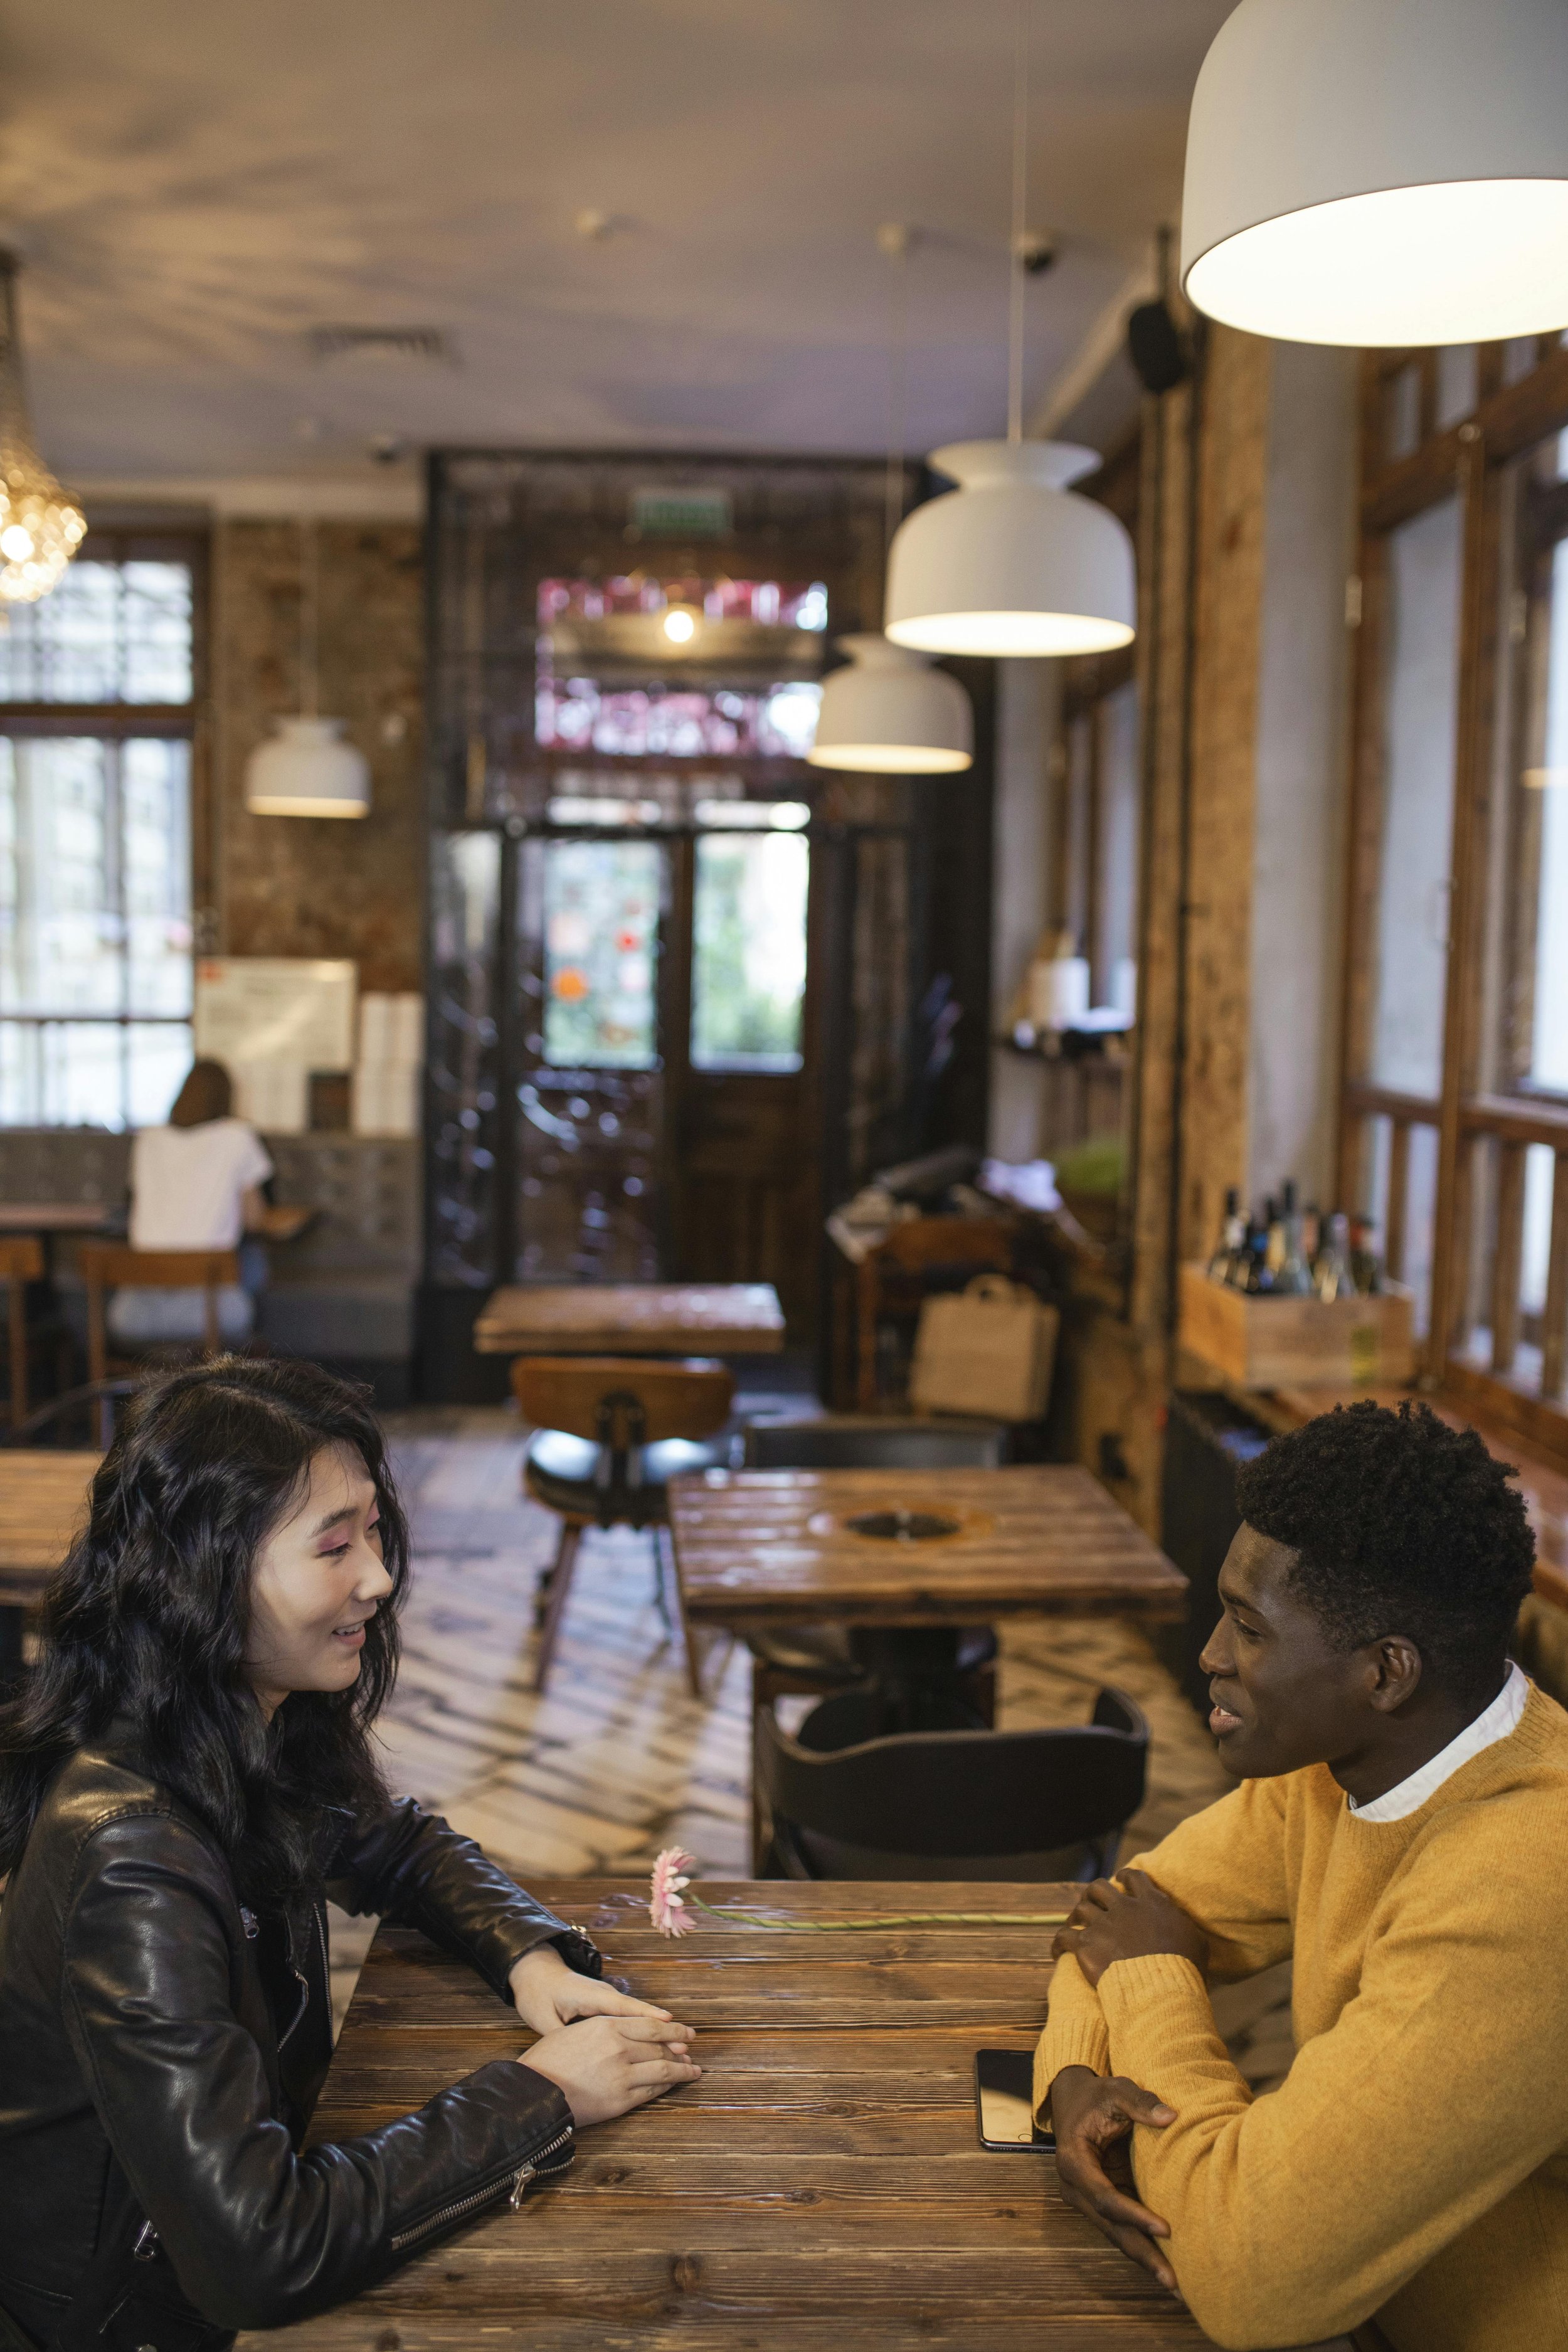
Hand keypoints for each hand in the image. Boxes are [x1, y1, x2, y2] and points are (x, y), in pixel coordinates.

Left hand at [509, 1943, 674, 2035]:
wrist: (536, 1973)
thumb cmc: (538, 1995)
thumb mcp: (544, 2019)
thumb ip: (561, 2036)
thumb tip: (576, 2057)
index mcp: (591, 1996)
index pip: (622, 2007)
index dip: (646, 2015)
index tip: (668, 2023)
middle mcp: (605, 1996)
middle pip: (639, 2013)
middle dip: (663, 2027)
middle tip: (687, 2043)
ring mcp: (608, 2000)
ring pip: (638, 2017)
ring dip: (659, 2030)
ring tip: (682, 2046)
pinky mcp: (607, 2006)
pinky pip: (631, 2018)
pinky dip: (647, 2029)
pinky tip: (661, 2044)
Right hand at [520, 2012, 700, 2128]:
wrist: (533, 2091)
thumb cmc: (547, 2061)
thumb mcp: (575, 2032)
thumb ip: (602, 2030)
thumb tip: (623, 2033)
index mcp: (607, 2025)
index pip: (650, 2026)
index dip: (673, 2030)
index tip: (686, 2032)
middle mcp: (619, 2047)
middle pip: (660, 2047)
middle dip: (680, 2050)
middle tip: (691, 2052)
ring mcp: (621, 2074)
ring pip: (662, 2069)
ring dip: (681, 2070)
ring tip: (693, 2071)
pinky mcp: (620, 2100)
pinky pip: (651, 2091)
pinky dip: (665, 2087)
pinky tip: (672, 2086)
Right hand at [1049, 2065, 1177, 2291]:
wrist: (1073, 2100)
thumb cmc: (1096, 2095)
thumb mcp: (1116, 2089)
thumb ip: (1140, 2101)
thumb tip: (1171, 2117)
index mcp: (1074, 2161)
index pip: (1105, 2197)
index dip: (1134, 2215)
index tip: (1166, 2229)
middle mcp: (1076, 2188)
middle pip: (1111, 2227)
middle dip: (1143, 2254)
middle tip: (1175, 2283)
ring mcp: (1087, 2200)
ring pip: (1117, 2235)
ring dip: (1146, 2260)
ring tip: (1178, 2288)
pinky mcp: (1102, 2203)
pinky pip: (1123, 2229)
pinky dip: (1144, 2247)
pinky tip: (1167, 2267)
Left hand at [1051, 1869, 1208, 1990]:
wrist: (1161, 1989)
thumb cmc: (1185, 1969)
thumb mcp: (1195, 1941)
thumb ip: (1183, 1925)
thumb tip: (1179, 1922)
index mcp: (1151, 1903)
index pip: (1134, 1878)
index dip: (1125, 1876)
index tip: (1120, 1878)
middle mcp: (1124, 1908)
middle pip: (1099, 1888)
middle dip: (1093, 1893)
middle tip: (1092, 1902)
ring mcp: (1103, 1925)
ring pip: (1081, 1909)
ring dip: (1076, 1916)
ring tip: (1074, 1925)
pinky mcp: (1086, 1945)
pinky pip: (1063, 1936)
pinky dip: (1058, 1943)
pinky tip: (1057, 1951)